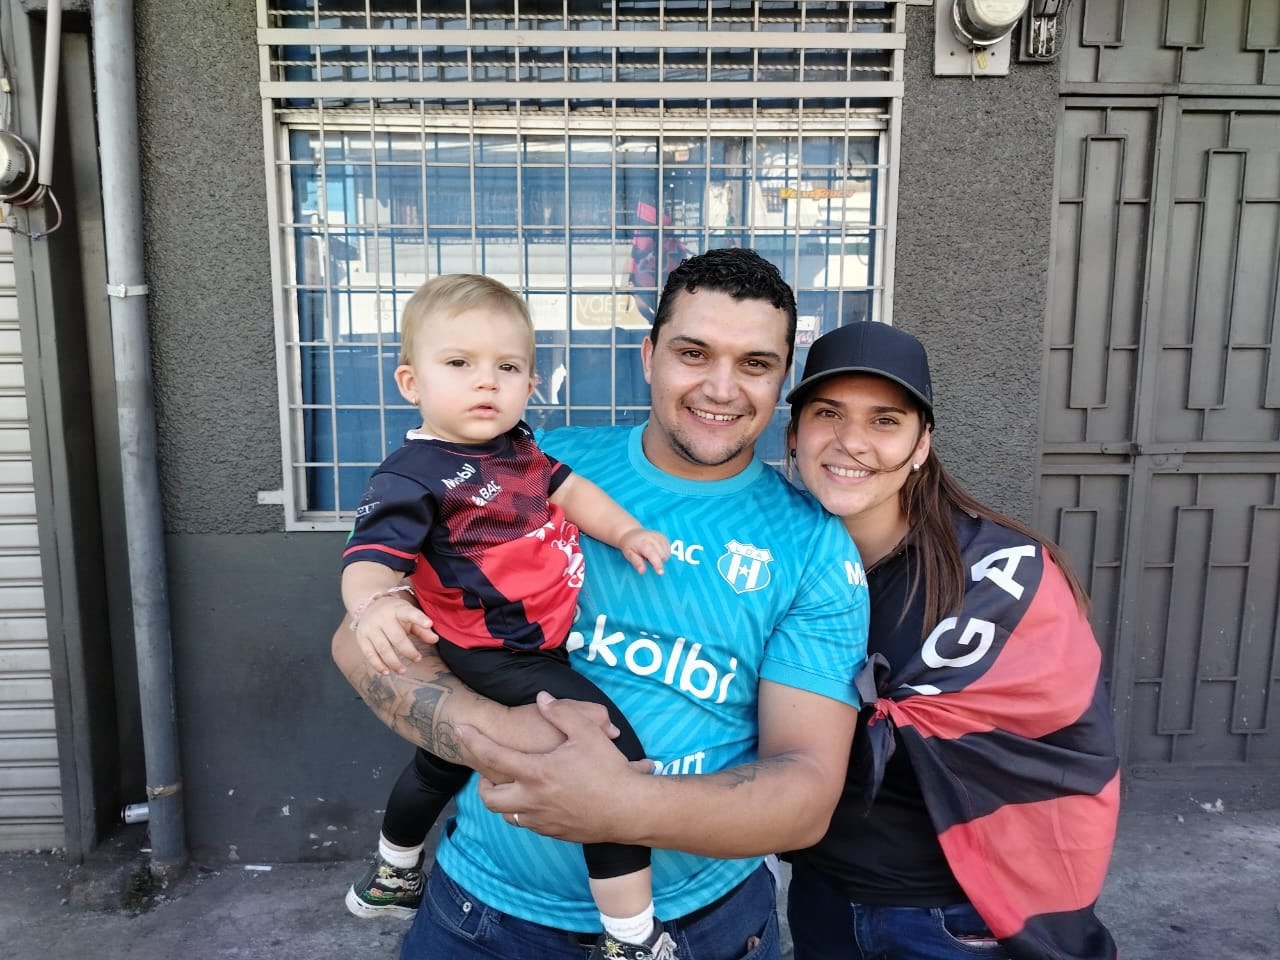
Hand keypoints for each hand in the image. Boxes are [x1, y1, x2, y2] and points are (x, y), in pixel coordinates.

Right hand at [354, 597, 435, 674]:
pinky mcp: (362, 638)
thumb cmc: (394, 614)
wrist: (368, 605)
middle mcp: (382, 618)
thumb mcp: (409, 615)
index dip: (419, 619)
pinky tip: (387, 672)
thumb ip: (422, 628)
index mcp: (397, 610)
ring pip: (383, 648)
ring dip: (394, 662)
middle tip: (418, 659)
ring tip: (403, 670)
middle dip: (408, 651)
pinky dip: (378, 665)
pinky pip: (369, 654)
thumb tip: (435, 640)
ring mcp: (370, 628)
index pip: (409, 613)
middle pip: (396, 637)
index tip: (429, 624)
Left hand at [461, 692, 651, 842]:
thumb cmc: (609, 770)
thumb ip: (561, 712)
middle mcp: (531, 800)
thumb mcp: (587, 732)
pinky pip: (527, 823)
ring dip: (504, 799)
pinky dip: (524, 810)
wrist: (629, 811)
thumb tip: (542, 698)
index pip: (492, 756)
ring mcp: (541, 820)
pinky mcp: (553, 832)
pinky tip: (538, 798)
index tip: (458, 729)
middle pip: (490, 798)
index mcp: (536, 773)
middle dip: (482, 783)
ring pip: (506, 814)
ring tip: (512, 784)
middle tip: (488, 771)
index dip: (472, 741)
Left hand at [618, 527, 668, 575]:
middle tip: (647, 559)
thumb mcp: (629, 554)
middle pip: (662, 556)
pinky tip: (656, 551)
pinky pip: (669, 550)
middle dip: (657, 561)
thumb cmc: (630, 545)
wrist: (631, 533)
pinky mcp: (663, 537)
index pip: (653, 554)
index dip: (657, 564)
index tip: (660, 572)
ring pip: (667, 553)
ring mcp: (659, 536)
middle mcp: (653, 538)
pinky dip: (664, 553)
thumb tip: (642, 571)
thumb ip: (636, 562)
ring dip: (661, 558)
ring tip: (651, 555)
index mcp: (643, 543)